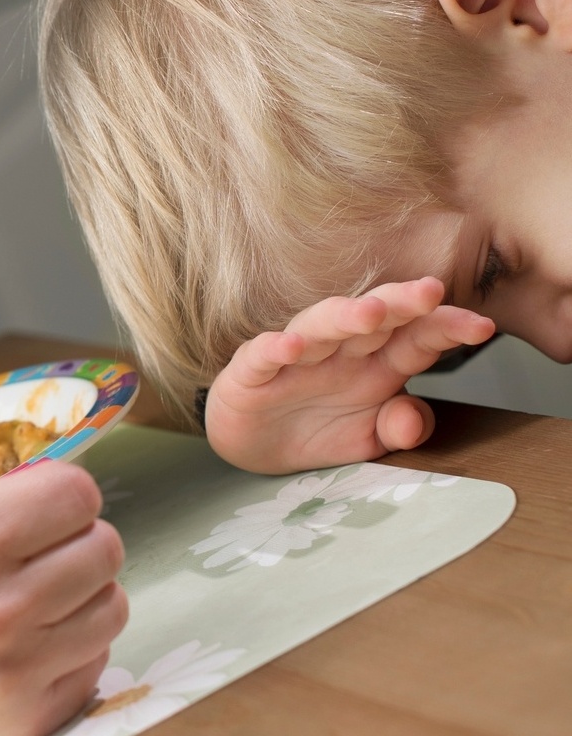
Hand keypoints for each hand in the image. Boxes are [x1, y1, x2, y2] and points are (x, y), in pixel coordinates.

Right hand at [0, 460, 127, 735]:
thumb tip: (47, 494)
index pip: (78, 496)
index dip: (62, 491)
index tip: (42, 502)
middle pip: (105, 549)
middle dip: (76, 536)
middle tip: (39, 547)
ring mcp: (10, 680)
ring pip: (111, 608)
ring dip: (81, 592)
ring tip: (36, 592)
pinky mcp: (18, 728)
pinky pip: (92, 665)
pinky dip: (69, 646)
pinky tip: (25, 641)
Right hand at [205, 277, 494, 474]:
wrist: (253, 444)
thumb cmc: (318, 428)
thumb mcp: (370, 440)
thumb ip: (402, 428)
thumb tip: (413, 418)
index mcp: (378, 363)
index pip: (419, 337)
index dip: (448, 327)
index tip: (483, 326)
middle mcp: (341, 351)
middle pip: (375, 318)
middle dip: (403, 303)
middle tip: (431, 291)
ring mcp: (297, 357)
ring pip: (322, 326)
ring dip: (345, 316)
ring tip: (370, 313)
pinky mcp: (252, 371)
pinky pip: (263, 355)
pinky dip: (275, 349)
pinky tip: (290, 347)